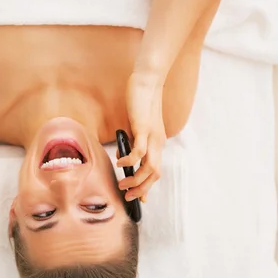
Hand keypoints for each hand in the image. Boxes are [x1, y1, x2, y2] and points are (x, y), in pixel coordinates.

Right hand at [116, 72, 165, 202]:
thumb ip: (134, 140)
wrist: (148, 80)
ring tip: (122, 184)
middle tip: (127, 195)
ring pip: (150, 168)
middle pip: (155, 174)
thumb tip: (126, 154)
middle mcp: (158, 142)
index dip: (147, 187)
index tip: (138, 198)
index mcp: (157, 143)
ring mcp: (152, 136)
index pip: (156, 171)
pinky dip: (129, 162)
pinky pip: (139, 152)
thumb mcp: (138, 125)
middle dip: (141, 189)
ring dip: (136, 180)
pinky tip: (119, 163)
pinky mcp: (144, 128)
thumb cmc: (141, 100)